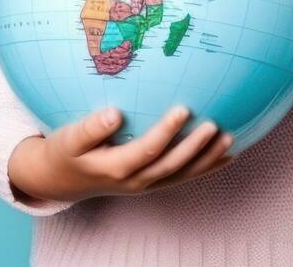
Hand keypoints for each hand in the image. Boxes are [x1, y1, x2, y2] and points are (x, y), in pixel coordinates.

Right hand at [7, 105, 234, 203]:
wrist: (63, 179)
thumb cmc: (67, 151)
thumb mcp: (69, 139)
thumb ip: (90, 128)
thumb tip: (114, 113)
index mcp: (115, 167)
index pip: (147, 149)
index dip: (167, 132)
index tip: (183, 109)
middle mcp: (134, 180)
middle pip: (170, 166)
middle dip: (195, 147)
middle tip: (215, 124)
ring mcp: (145, 184)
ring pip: (181, 175)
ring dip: (206, 160)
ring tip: (229, 139)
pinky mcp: (151, 182)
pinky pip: (182, 177)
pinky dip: (205, 168)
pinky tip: (226, 155)